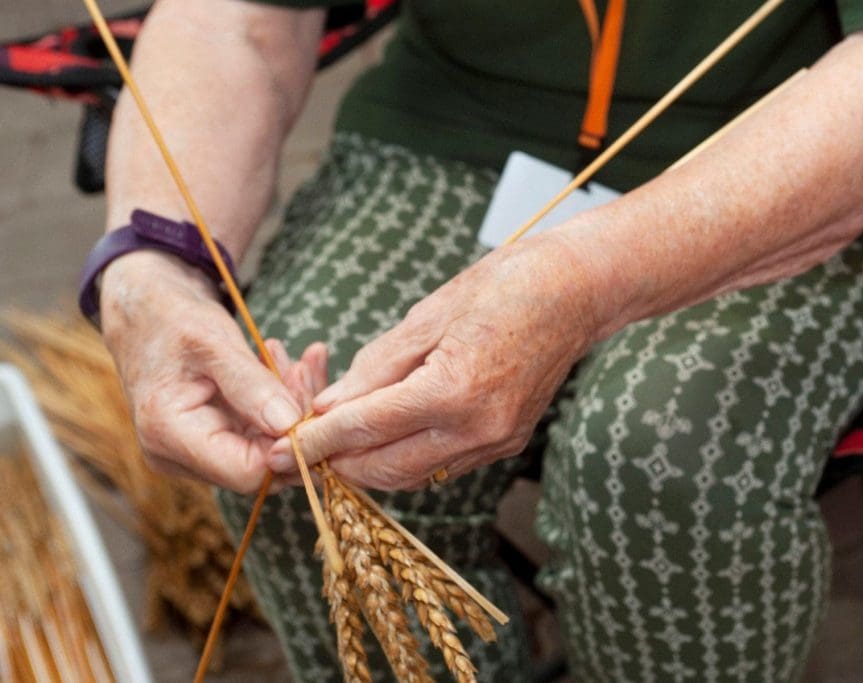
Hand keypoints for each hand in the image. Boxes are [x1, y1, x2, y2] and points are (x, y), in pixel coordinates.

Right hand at [100, 251, 324, 492]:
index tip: (312, 401)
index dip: (290, 445)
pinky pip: (257, 437)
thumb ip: (250, 385)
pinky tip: (284, 370)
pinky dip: (278, 407)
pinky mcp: (209, 443)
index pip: (248, 472)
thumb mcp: (213, 341)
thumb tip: (289, 425)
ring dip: (290, 409)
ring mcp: (192, 454)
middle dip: (296, 422)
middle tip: (305, 370)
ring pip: (266, 451)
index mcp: (168, 434)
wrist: (144, 312)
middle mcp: (177, 457)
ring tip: (296, 364)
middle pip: (262, 465)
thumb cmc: (171, 319)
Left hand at [267, 234, 601, 489]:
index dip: (316, 442)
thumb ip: (375, 368)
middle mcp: (477, 428)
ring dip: (371, 465)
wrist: (576, 291)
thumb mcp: (427, 315)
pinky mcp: (507, 442)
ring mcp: (496, 441)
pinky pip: (443, 465)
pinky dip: (407, 456)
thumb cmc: (503, 287)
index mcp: (454, 390)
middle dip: (338, 463)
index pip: (366, 429)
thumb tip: (329, 407)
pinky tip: (389, 432)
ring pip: (414, 476)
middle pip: (386, 469)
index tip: (281, 450)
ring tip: (340, 440)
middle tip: (305, 448)